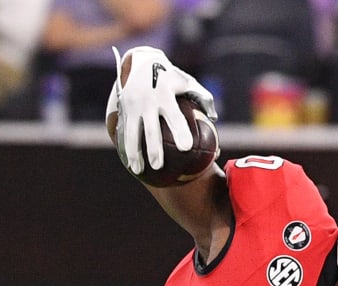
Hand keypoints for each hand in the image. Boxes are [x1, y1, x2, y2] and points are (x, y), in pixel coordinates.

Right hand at [107, 46, 215, 175]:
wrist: (141, 62)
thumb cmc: (170, 76)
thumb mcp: (186, 81)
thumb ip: (202, 96)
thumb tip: (214, 117)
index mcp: (165, 95)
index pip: (174, 116)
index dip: (180, 131)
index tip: (187, 148)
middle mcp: (148, 102)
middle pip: (150, 129)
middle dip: (153, 148)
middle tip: (158, 166)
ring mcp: (133, 107)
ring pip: (133, 134)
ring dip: (135, 153)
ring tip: (139, 170)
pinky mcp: (124, 111)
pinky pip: (124, 132)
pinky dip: (127, 148)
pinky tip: (131, 164)